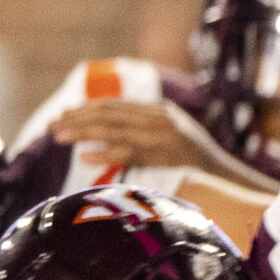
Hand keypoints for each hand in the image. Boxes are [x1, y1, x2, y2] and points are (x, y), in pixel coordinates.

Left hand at [48, 99, 212, 173]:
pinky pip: (128, 154)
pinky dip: (104, 155)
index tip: (64, 115)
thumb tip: (113, 132)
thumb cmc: (198, 159)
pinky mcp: (164, 155)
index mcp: (159, 110)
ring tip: (59, 136)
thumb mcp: (173, 134)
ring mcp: (161, 136)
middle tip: (52, 125)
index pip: (115, 105)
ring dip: (83, 132)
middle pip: (109, 114)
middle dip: (77, 118)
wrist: (226, 174)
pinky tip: (84, 157)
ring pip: (114, 130)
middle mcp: (158, 118)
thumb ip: (147, 127)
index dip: (87, 109)